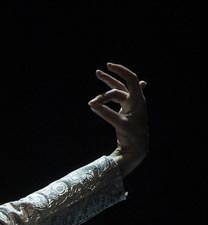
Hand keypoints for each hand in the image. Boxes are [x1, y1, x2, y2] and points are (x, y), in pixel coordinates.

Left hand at [88, 62, 148, 176]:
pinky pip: (111, 115)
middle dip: (110, 79)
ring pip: (117, 95)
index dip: (120, 71)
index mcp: (138, 99)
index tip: (107, 66)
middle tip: (97, 72)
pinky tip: (92, 106)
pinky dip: (102, 110)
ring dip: (103, 96)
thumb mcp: (132, 109)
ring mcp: (133, 114)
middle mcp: (138, 104)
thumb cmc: (132, 129)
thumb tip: (143, 82)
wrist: (136, 148)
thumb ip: (130, 96)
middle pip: (123, 85)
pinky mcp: (125, 126)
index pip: (131, 80)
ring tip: (91, 102)